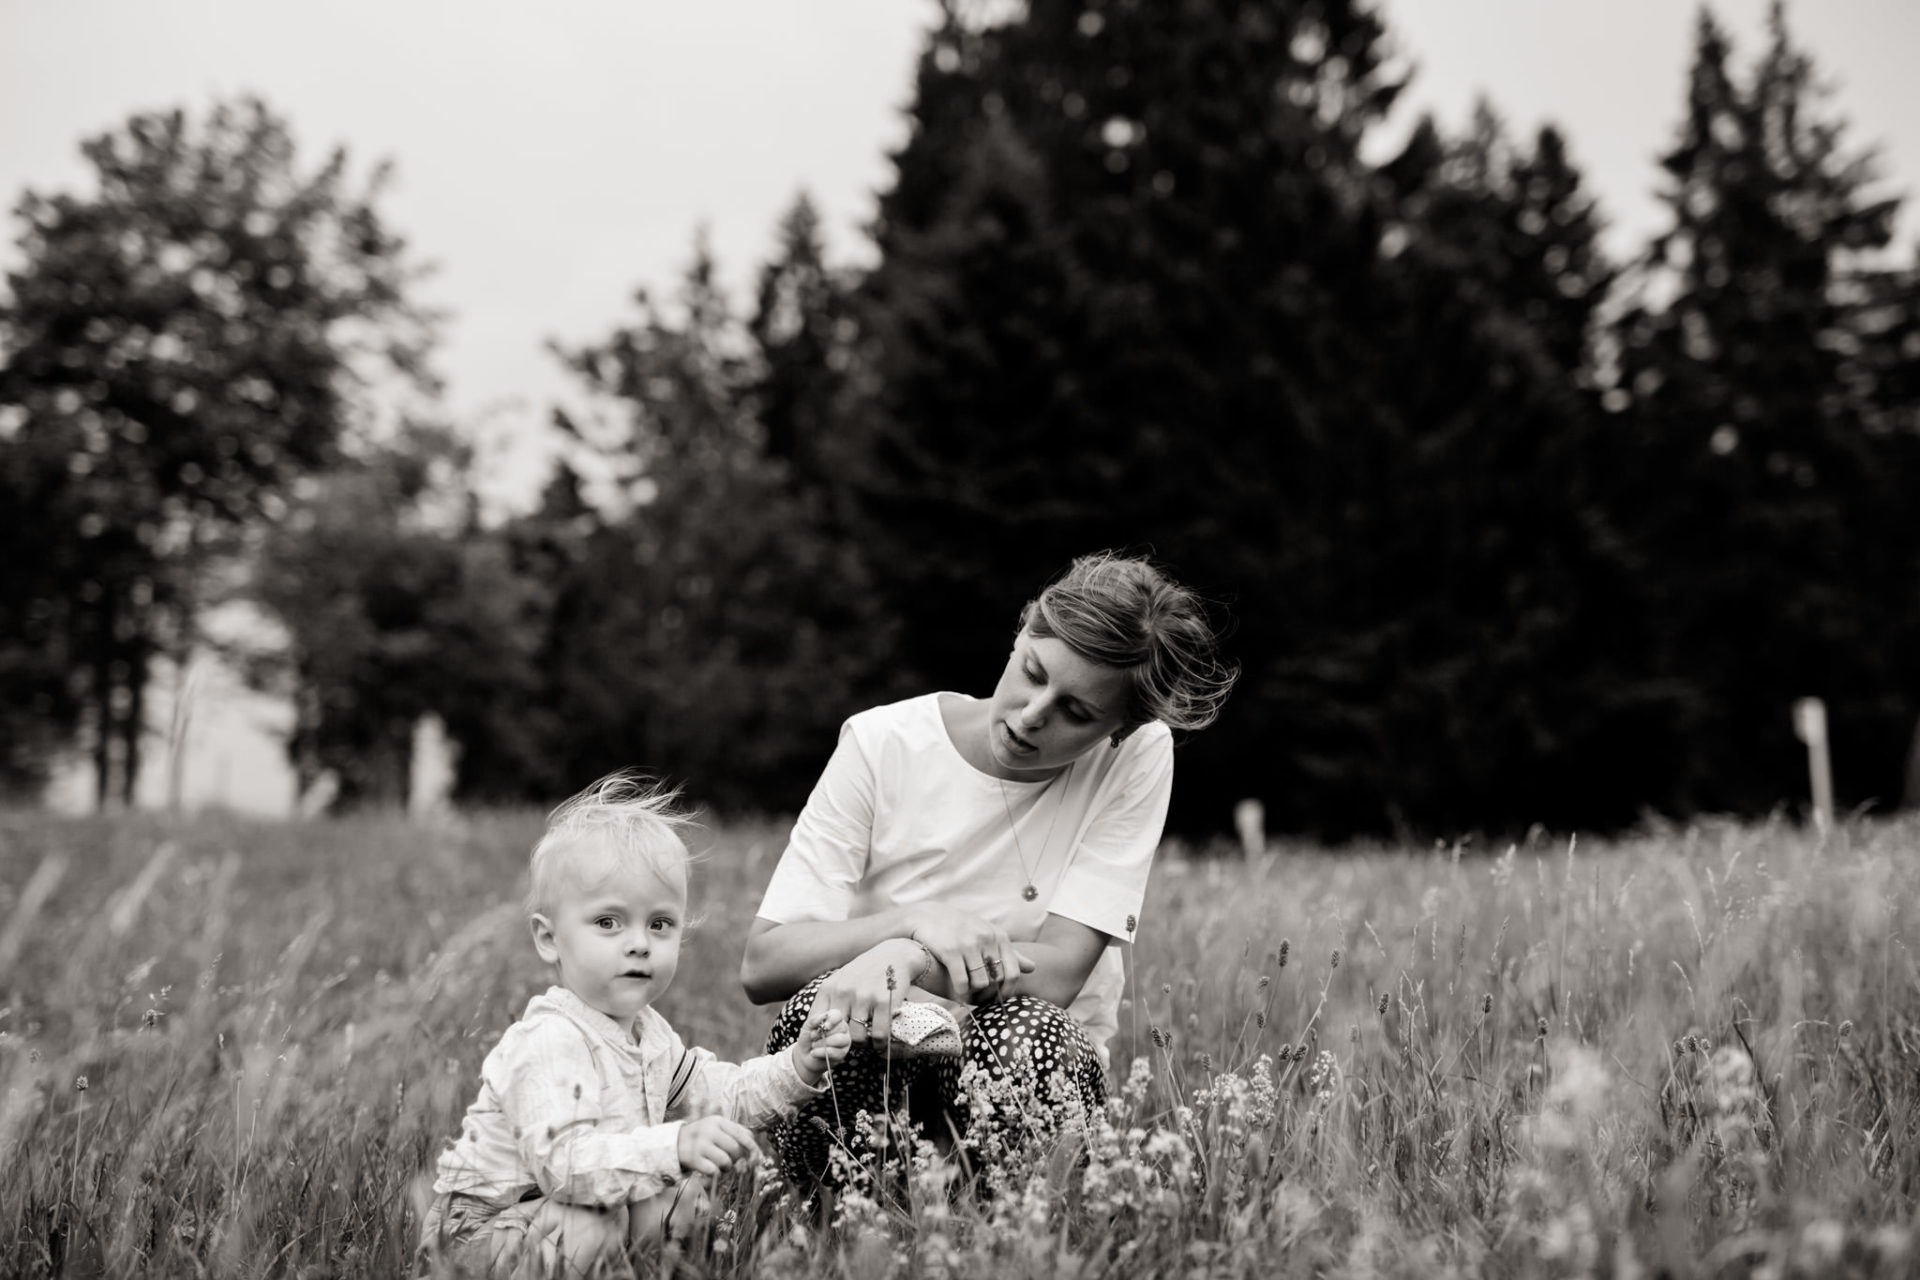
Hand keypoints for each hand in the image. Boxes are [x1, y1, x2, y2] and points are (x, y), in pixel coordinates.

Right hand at [675, 1115, 754, 1176]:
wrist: (675, 1143)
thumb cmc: (703, 1137)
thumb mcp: (717, 1128)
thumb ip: (736, 1133)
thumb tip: (755, 1146)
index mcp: (718, 1121)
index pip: (742, 1134)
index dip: (752, 1147)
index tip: (756, 1157)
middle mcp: (709, 1130)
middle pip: (735, 1149)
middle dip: (736, 1159)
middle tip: (731, 1161)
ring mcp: (700, 1144)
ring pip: (725, 1161)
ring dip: (727, 1168)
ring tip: (721, 1166)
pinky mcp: (693, 1158)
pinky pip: (713, 1170)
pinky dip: (716, 1173)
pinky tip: (711, 1170)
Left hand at [792, 1007, 851, 1083]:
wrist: (804, 1055)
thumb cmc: (808, 1038)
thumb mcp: (807, 1026)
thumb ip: (814, 1019)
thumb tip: (824, 1016)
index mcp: (835, 1020)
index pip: (838, 1015)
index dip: (831, 1019)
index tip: (824, 1026)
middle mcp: (842, 1030)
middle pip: (841, 1027)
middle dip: (824, 1033)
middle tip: (813, 1037)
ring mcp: (844, 1042)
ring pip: (839, 1039)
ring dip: (823, 1043)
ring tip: (814, 1045)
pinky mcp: (842, 1054)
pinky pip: (835, 1052)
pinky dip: (822, 1052)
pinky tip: (814, 1052)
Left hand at [806, 939, 922, 1050]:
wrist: (895, 955)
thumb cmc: (865, 971)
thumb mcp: (841, 980)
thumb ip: (830, 1001)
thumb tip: (819, 1030)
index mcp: (829, 988)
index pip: (816, 1022)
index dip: (821, 1036)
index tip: (830, 1041)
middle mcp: (843, 992)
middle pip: (836, 1032)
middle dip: (843, 1042)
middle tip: (852, 1043)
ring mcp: (864, 997)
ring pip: (857, 1037)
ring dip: (863, 1044)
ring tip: (867, 1041)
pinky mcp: (884, 1002)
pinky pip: (878, 1034)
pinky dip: (879, 1043)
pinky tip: (880, 1041)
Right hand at [909, 909, 1034, 1004]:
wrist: (926, 916)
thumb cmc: (961, 930)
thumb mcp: (987, 936)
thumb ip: (1009, 953)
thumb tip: (1033, 968)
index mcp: (998, 936)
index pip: (1013, 972)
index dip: (1007, 990)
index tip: (998, 999)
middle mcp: (986, 938)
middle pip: (997, 980)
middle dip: (989, 994)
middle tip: (979, 1000)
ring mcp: (968, 944)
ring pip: (980, 983)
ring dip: (974, 993)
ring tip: (967, 993)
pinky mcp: (950, 951)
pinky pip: (962, 982)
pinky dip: (960, 992)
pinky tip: (956, 991)